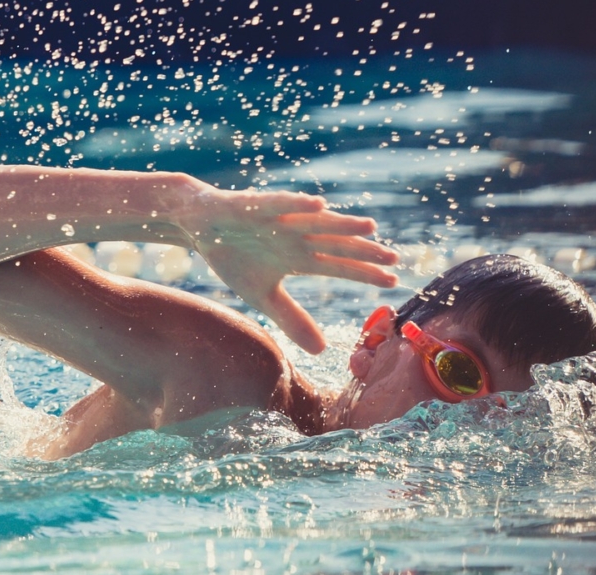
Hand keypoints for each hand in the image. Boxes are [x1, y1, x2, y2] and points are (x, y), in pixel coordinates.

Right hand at [176, 184, 398, 353]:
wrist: (200, 226)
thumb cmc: (234, 256)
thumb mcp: (263, 296)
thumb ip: (292, 319)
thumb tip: (321, 350)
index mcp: (299, 258)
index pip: (339, 266)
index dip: (364, 273)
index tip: (392, 282)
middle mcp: (297, 236)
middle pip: (336, 244)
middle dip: (363, 251)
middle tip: (395, 258)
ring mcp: (280, 219)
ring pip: (316, 222)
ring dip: (341, 224)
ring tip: (369, 228)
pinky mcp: (257, 205)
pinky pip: (280, 203)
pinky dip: (298, 203)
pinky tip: (319, 205)